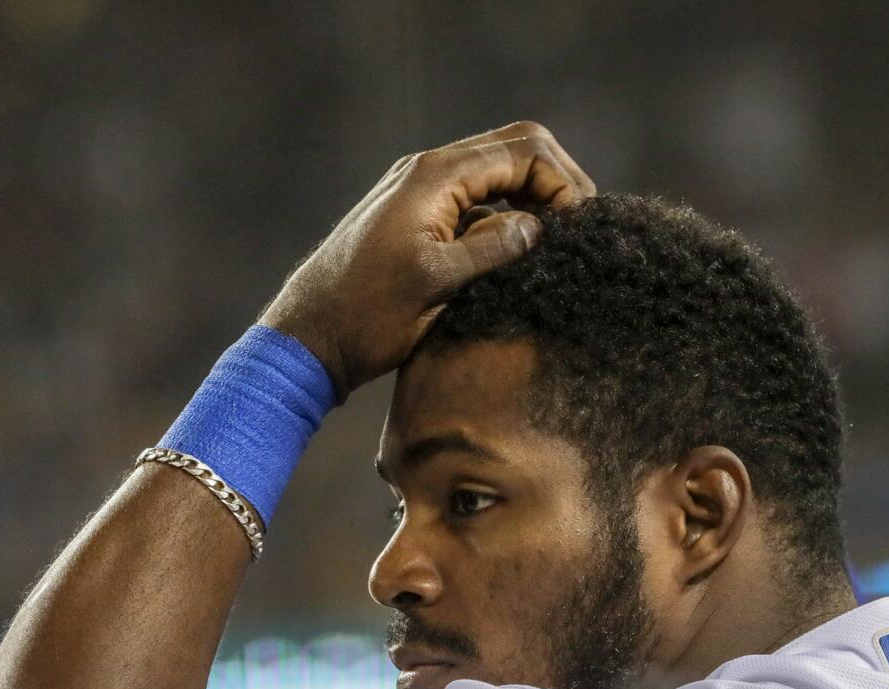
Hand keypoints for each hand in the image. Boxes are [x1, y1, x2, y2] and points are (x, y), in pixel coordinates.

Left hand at [258, 121, 595, 397]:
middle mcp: (428, 173)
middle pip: (515, 151)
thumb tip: (538, 228)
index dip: (563, 183)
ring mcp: (422, 194)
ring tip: (555, 247)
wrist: (309, 339)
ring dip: (533, 203)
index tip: (579, 228)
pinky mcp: (419, 220)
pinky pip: (477, 204)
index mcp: (435, 176)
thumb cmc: (366, 315)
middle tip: (577, 232)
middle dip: (555, 185)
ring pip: (498, 177)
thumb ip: (492, 248)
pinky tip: (519, 259)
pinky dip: (506, 221)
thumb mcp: (437, 284)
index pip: (523, 149)